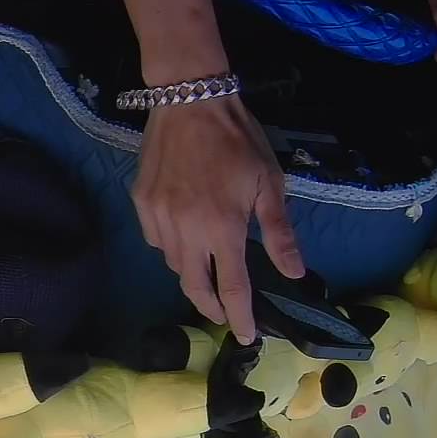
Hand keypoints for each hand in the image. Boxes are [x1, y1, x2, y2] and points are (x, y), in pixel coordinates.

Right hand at [133, 95, 303, 344]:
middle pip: (195, 286)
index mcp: (222, 228)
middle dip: (210, 307)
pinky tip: (184, 236)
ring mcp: (158, 219)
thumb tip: (295, 273)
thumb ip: (278, 233)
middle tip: (224, 313)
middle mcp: (186, 231)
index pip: (232, 288)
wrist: (189, 101)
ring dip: (193, 273)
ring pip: (174, 264)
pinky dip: (172, 248)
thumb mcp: (269, 184)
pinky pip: (156, 241)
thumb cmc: (238, 140)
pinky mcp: (141, 205)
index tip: (247, 336)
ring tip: (207, 267)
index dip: (240, 317)